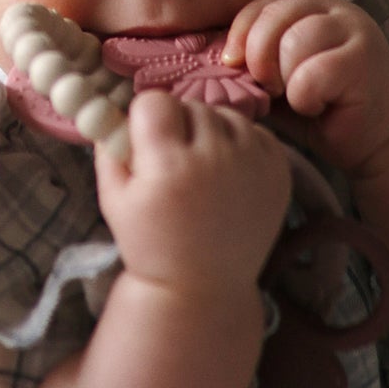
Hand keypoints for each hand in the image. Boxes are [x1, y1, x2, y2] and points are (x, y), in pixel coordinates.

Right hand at [94, 89, 291, 296]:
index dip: (146, 119)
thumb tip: (114, 108)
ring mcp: (253, 163)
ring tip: (203, 167)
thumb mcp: (114, 200)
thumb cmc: (151, 243)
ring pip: (226, 115)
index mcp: (169, 166)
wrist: (203, 285)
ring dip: (211, 131)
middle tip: (175, 161)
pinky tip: (229, 172)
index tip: (147, 142)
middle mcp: (215, 158)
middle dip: (178, 125)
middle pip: (191, 106)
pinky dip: (240, 143)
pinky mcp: (279, 170)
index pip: (155, 102)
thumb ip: (109, 148)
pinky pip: (256, 131)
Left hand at [223, 0, 388, 174]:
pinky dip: (304, 98)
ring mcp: (355, 31)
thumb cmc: (323, 110)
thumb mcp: (278, 81)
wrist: (376, 140)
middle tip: (269, 88)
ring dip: (285, 80)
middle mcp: (336, 11)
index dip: (241, 33)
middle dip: (259, 57)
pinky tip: (317, 107)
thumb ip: (253, 63)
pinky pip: (312, 74)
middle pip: (276, 17)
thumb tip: (211, 61)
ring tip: (298, 97)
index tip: (231, 64)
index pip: (265, 3)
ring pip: (294, 42)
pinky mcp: (365, 60)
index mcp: (312, 9)